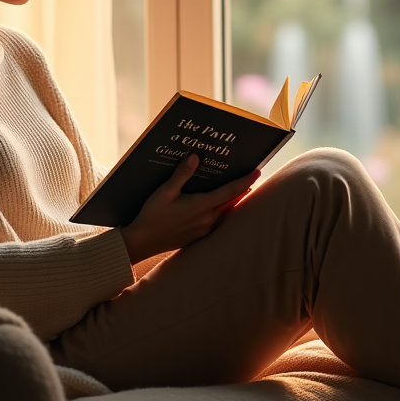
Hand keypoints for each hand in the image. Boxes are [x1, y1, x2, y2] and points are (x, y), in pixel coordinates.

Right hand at [117, 154, 258, 262]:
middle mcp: (207, 219)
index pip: (230, 192)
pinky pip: (215, 220)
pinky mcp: (198, 236)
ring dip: (229, 201)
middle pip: (230, 202)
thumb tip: (195, 158)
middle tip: (248, 176)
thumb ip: (181, 174)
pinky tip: (213, 204)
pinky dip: (219, 210)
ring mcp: (204, 230)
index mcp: (201, 206)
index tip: (258, 171)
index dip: (245, 181)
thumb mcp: (164, 192)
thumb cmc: (152, 216)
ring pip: (223, 212)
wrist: (141, 242)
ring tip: (233, 187)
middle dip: (240, 190)